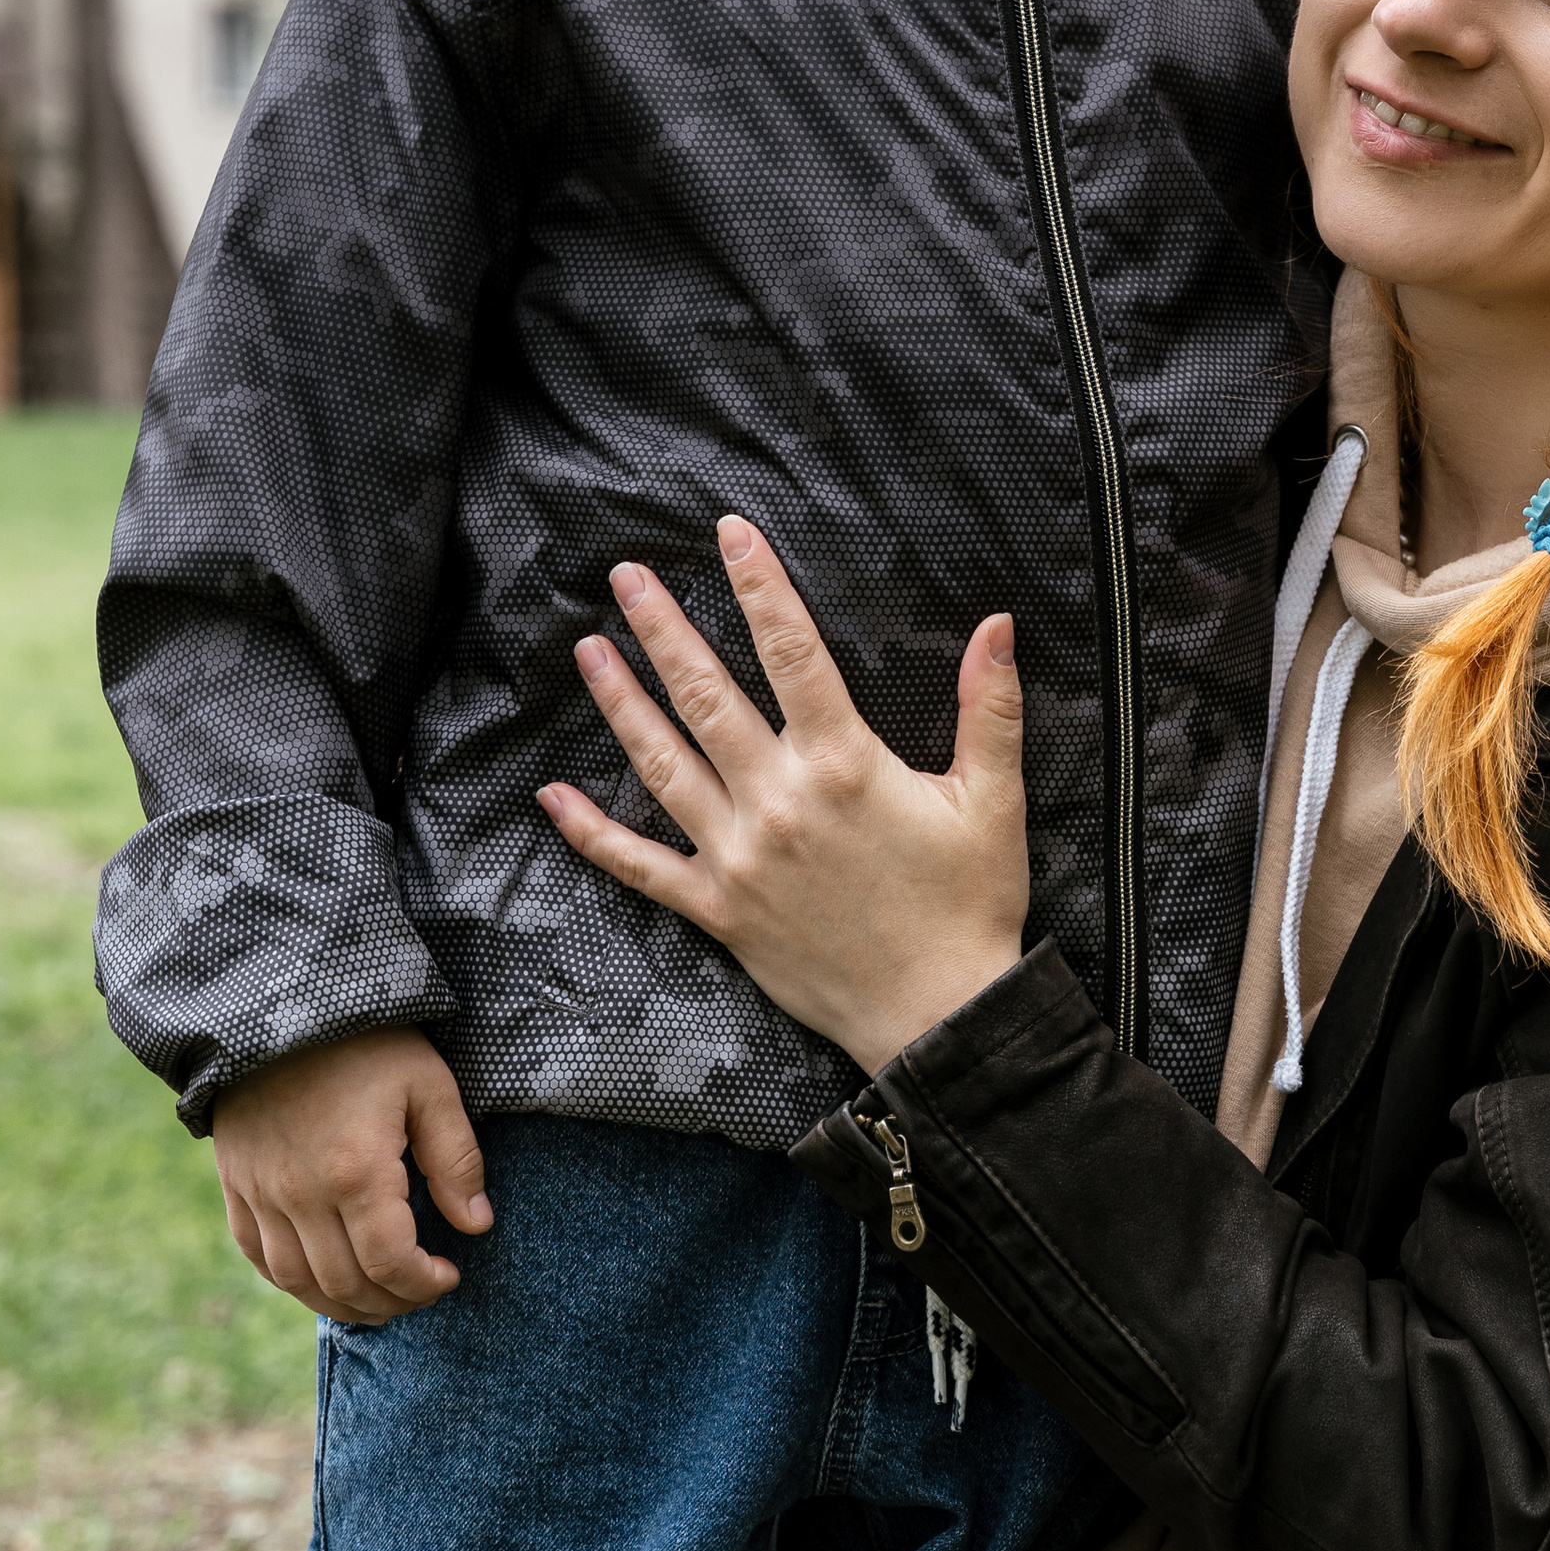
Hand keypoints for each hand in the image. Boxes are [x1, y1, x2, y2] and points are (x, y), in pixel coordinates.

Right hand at [212, 1027, 490, 1323]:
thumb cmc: (367, 1042)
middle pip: (344, 1284)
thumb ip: (456, 1160)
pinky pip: (258, 1256)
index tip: (449, 1275)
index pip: (389, 1263)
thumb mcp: (429, 1086)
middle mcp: (300, 1193)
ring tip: (380, 1299)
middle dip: (391, 1301)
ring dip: (342, 1304)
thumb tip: (477, 1225)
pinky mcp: (236, 1185)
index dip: (423, 1284)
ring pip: (296, 1281)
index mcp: (355, 1171)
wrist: (282, 1004)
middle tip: (421, 1291)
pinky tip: (324, 1278)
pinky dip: (292, 1281)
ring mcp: (261, 1193)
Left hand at [538, 519, 1029, 1076]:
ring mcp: (741, 858)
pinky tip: (552, 799)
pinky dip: (592, 835)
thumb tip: (997, 624)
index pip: (793, 653)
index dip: (759, 587)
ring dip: (621, 704)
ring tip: (589, 650)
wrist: (940, 1015)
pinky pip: (642, 867)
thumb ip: (992, 706)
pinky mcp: (721, 911)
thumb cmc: (971, 906)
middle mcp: (779, 803)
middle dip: (665, 629)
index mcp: (845, 765)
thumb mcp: (994, 800)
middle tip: (626, 577)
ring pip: (663, 766)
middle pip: (708, 696)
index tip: (731, 535)